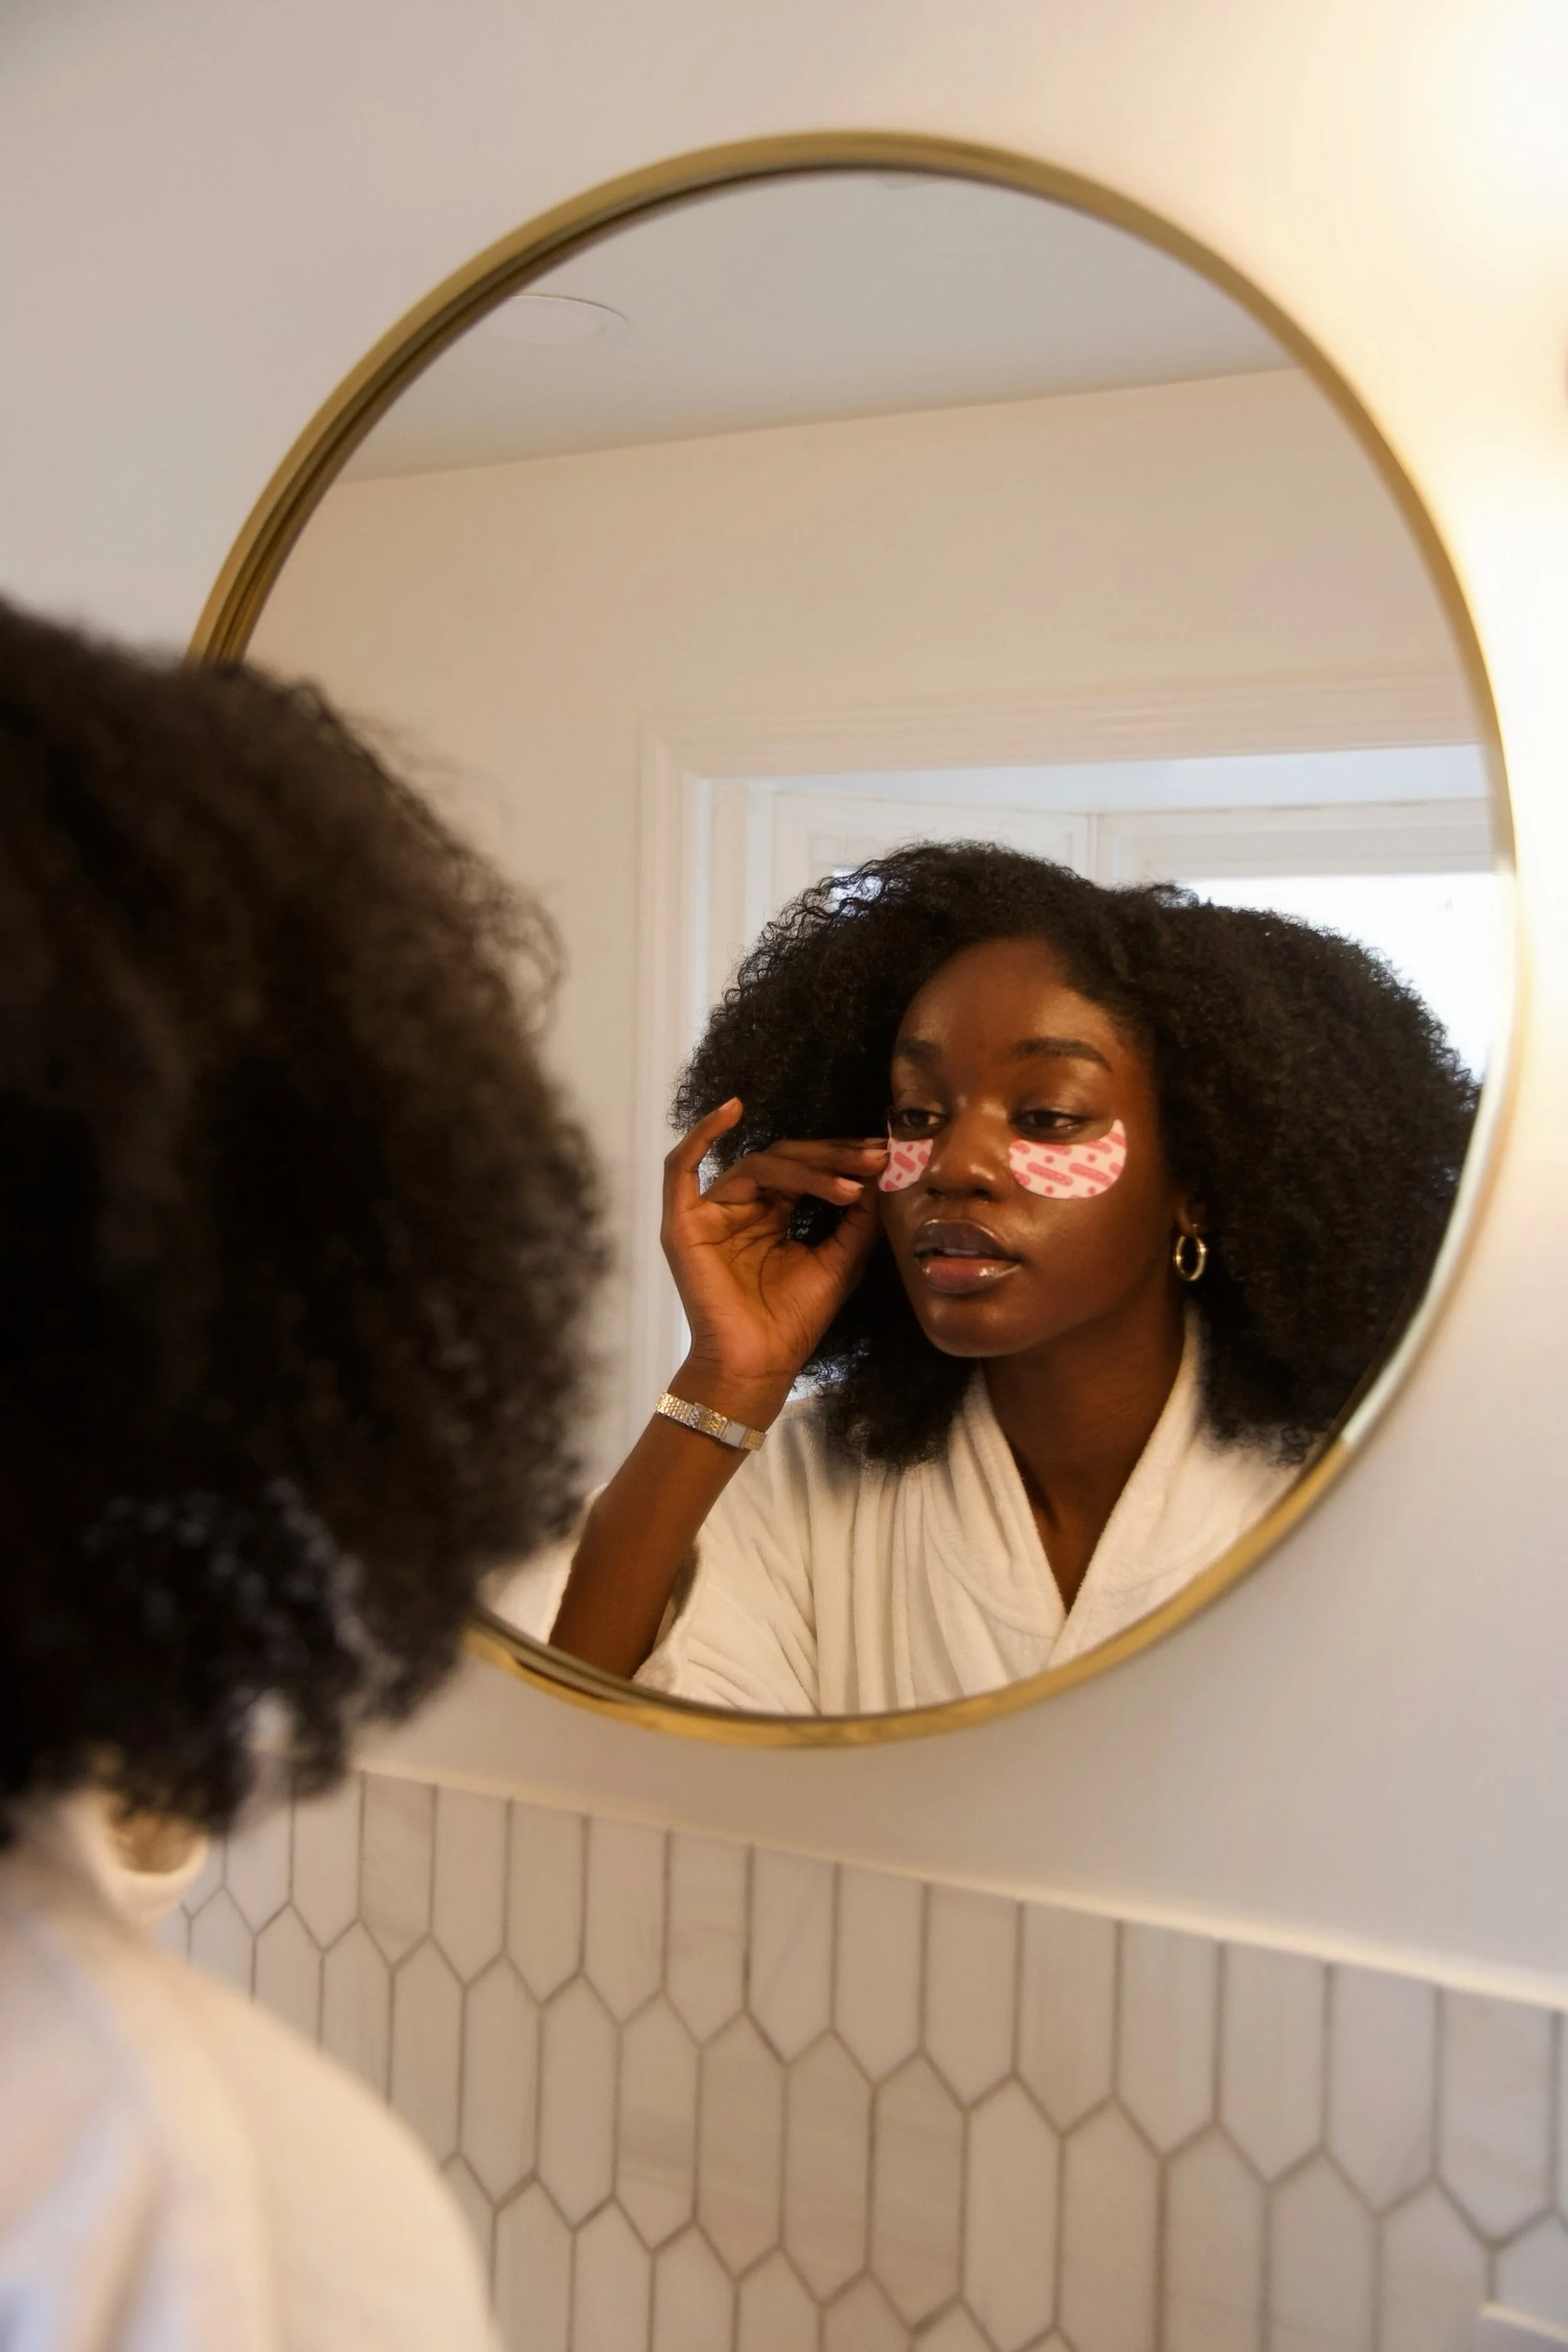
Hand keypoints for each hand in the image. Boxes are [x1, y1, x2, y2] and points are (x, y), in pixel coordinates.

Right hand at [661, 1098, 885, 1423]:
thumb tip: (881, 1171)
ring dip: (806, 1166)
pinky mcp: (683, 1223)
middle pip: (784, 1161)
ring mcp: (710, 1214)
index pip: (805, 1171)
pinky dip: (703, 1133)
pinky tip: (732, 1109)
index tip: (884, 1154)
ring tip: (849, 1181)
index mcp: (771, 1215)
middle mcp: (740, 1208)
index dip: (842, 1159)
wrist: (760, 1365)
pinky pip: (682, 1166)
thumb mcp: (841, 1260)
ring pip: (757, 1165)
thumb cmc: (794, 1321)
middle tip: (874, 1156)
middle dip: (832, 1157)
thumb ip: (858, 1218)